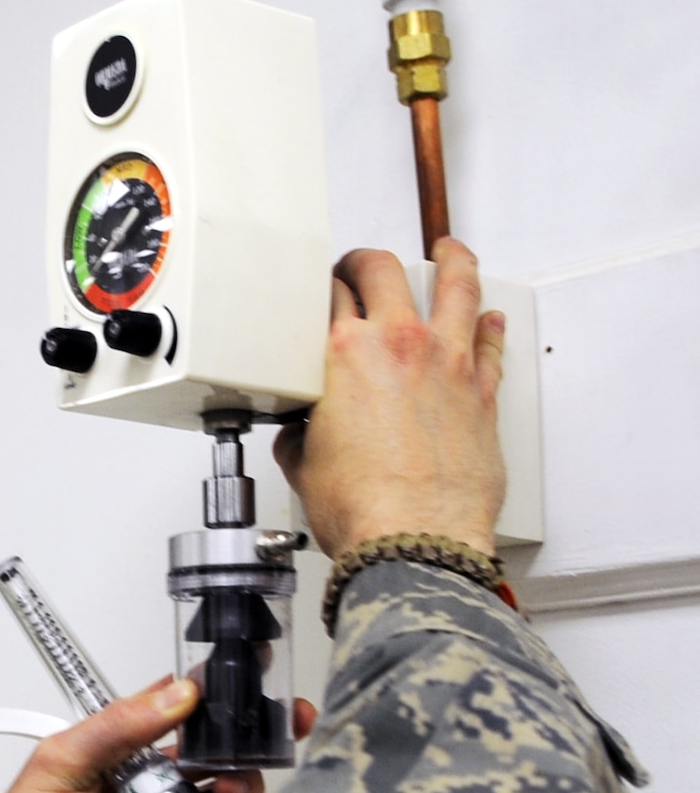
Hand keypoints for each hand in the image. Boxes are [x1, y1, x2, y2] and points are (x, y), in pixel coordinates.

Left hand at [0, 678, 315, 792]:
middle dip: (244, 748)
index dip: (215, 704)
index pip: (180, 719)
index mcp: (127, 756)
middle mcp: (154, 790)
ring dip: (241, 788)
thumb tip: (173, 694)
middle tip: (256, 742)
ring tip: (230, 792)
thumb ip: (114, 726)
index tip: (242, 690)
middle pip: (218, 759)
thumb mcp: (61, 761)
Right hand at [274, 238, 506, 557]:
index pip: (329, 295)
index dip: (321, 289)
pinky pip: (490, 343)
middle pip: (384, 271)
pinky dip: (488, 325)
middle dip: (367, 262)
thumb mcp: (303, 462)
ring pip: (457, 286)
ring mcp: (447, 363)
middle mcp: (399, 345)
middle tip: (362, 268)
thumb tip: (305, 431)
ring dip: (451, 261)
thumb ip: (302, 430)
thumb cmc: (361, 507)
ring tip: (449, 252)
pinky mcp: (483, 392)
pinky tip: (487, 318)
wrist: (413, 540)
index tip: (322, 294)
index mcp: (344, 353)